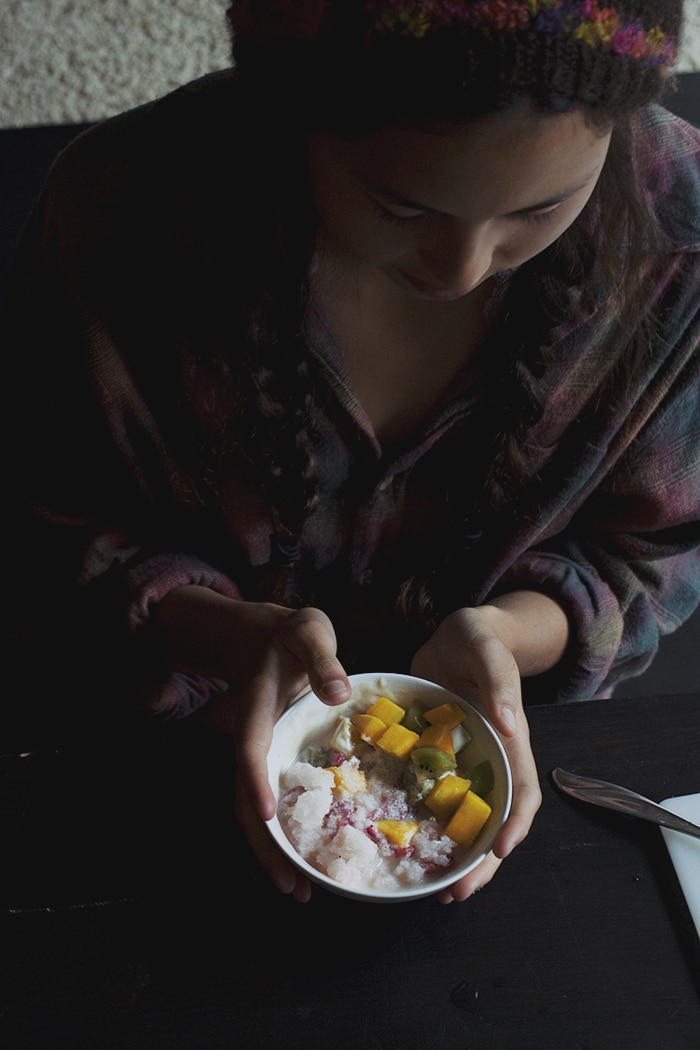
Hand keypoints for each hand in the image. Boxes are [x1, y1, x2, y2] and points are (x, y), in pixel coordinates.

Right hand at [197, 601, 351, 901]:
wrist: (265, 636)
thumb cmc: (291, 635)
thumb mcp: (308, 632)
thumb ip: (322, 658)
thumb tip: (338, 693)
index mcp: (258, 709)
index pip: (251, 750)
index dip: (256, 781)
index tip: (265, 813)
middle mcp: (254, 739)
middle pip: (245, 798)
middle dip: (263, 844)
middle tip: (290, 888)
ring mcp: (262, 753)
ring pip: (254, 809)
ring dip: (271, 851)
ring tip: (298, 890)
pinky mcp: (274, 760)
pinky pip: (274, 802)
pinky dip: (283, 834)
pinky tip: (306, 857)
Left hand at [411, 598, 555, 903]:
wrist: (458, 632)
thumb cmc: (478, 636)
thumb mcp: (486, 649)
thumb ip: (498, 682)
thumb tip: (507, 723)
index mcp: (510, 739)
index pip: (522, 791)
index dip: (514, 825)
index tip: (498, 852)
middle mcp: (491, 759)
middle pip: (495, 821)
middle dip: (481, 862)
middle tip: (455, 893)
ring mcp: (465, 764)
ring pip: (466, 821)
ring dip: (455, 856)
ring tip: (434, 889)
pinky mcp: (438, 761)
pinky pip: (434, 801)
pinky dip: (425, 827)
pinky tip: (404, 846)